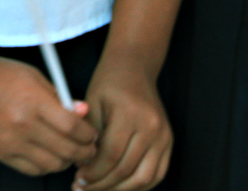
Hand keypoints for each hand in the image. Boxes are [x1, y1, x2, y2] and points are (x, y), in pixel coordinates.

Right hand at [0, 51, 96, 176]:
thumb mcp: (34, 76)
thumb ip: (59, 97)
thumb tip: (84, 112)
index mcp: (33, 101)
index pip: (73, 128)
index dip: (89, 134)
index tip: (92, 134)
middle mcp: (22, 124)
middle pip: (66, 150)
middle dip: (84, 152)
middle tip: (88, 148)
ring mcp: (9, 141)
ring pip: (51, 165)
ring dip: (66, 161)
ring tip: (69, 152)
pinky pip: (31, 170)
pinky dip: (45, 166)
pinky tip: (48, 155)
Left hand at [76, 59, 170, 190]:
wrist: (134, 68)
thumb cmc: (109, 83)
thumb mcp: (92, 102)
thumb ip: (88, 134)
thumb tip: (82, 165)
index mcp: (130, 114)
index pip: (112, 155)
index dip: (93, 172)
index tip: (78, 178)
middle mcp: (152, 127)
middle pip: (127, 170)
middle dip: (103, 184)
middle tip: (83, 188)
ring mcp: (164, 136)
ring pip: (144, 178)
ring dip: (120, 190)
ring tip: (99, 189)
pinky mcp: (168, 143)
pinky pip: (156, 175)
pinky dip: (138, 186)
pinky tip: (119, 186)